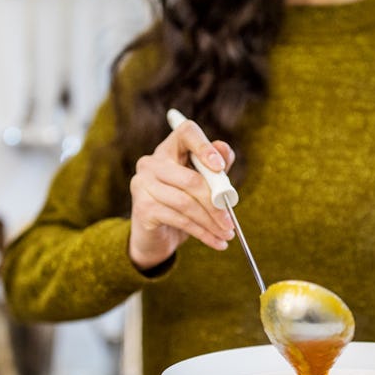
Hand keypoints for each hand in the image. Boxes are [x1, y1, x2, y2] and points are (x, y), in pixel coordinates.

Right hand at [128, 118, 235, 270]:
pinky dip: (203, 233)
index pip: (186, 132)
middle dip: (217, 203)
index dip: (204, 146)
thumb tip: (224, 149)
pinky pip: (180, 220)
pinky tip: (216, 242)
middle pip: (191, 179)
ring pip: (187, 203)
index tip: (220, 167)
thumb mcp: (203, 186)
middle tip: (232, 220)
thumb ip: (215, 169)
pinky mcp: (142, 208)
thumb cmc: (183, 205)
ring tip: (227, 234)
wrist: (156, 237)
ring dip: (211, 222)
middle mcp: (151, 162)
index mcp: (169, 149)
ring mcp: (143, 184)